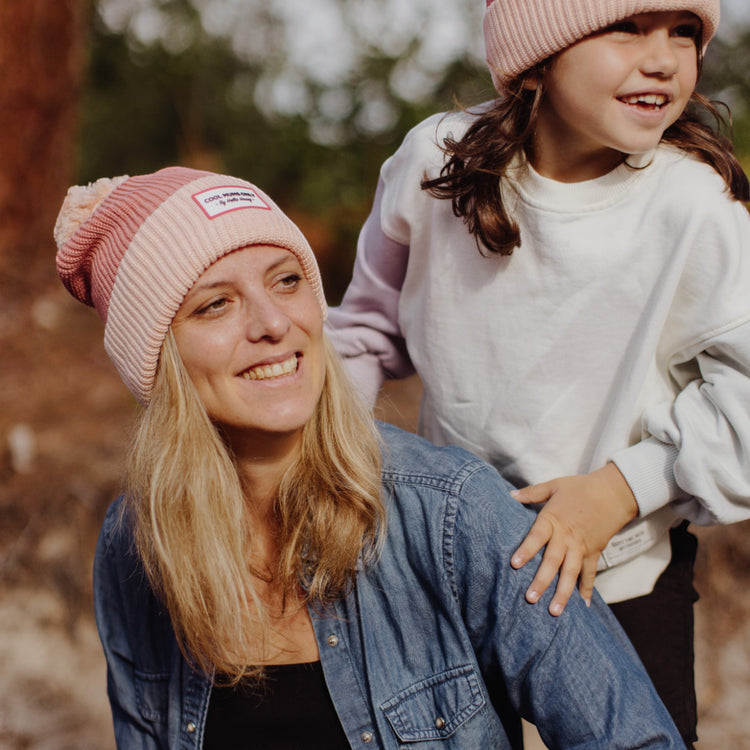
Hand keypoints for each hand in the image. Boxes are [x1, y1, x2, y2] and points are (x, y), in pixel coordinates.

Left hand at [509, 464, 637, 615]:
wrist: (614, 492)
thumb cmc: (581, 487)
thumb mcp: (554, 486)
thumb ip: (532, 493)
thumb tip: (510, 495)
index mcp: (553, 519)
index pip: (537, 536)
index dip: (526, 550)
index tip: (514, 564)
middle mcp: (567, 537)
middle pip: (553, 561)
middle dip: (542, 580)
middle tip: (530, 599)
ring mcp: (581, 547)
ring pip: (571, 572)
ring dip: (563, 592)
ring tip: (554, 611)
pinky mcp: (594, 552)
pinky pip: (590, 574)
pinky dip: (587, 589)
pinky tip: (583, 606)